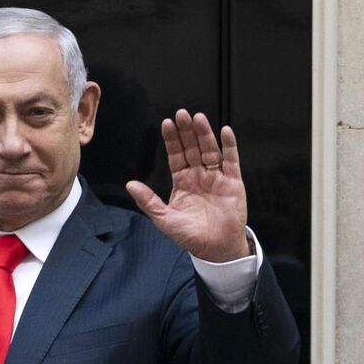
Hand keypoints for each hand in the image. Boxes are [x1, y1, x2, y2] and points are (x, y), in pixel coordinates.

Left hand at [125, 110, 250, 262]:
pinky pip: (231, 160)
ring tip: (198, 118)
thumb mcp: (164, 219)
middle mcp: (199, 175)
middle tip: (181, 114)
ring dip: (204, 134)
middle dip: (186, 131)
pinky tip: (225, 131)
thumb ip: (148, 201)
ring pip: (210, 150)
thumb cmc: (190, 236)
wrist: (216, 249)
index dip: (172, 140)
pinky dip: (229, 146)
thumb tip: (130, 184)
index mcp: (182, 181)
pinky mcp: (233, 182)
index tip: (167, 123)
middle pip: (192, 148)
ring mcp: (216, 177)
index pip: (176, 155)